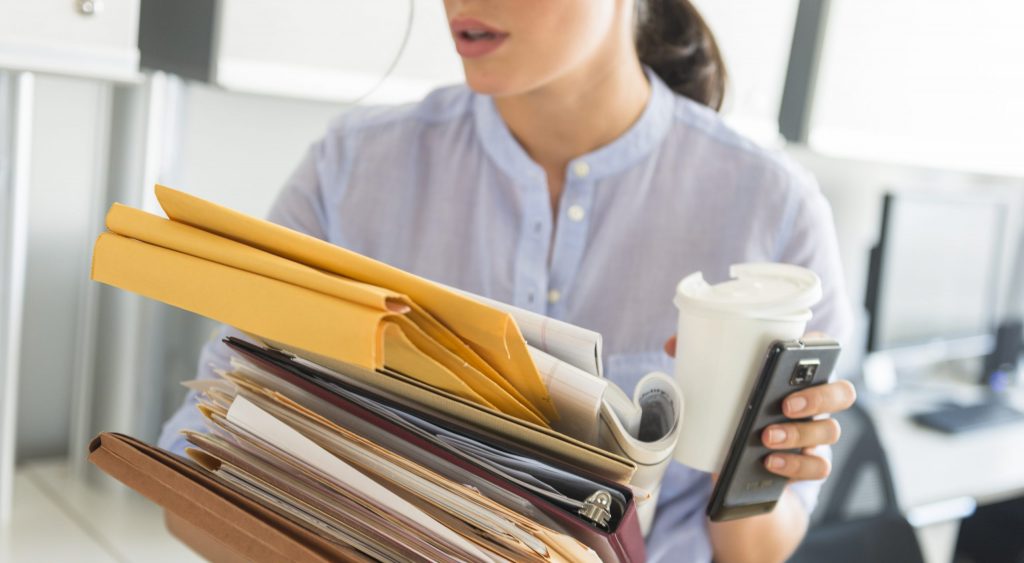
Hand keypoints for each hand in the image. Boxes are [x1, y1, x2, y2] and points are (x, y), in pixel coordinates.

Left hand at [663, 334, 856, 481]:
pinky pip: (819, 466)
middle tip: (784, 404)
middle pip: (842, 392)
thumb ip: (702, 362)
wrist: (738, 464)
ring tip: (766, 437)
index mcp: (798, 374)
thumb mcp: (721, 387)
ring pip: (831, 430)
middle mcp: (817, 401)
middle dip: (817, 397)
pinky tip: (770, 462)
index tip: (797, 352)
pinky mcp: (811, 463)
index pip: (825, 350)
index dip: (821, 347)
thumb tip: (673, 344)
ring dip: (799, 434)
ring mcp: (818, 433)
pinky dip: (796, 466)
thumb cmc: (736, 410)